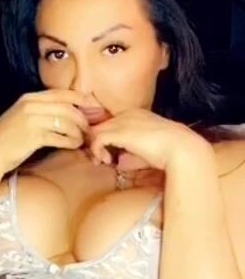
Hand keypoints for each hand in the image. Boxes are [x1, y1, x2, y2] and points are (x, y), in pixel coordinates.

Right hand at [0, 89, 89, 175]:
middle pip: (67, 108)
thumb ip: (39, 110)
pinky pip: (61, 137)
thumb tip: (65, 112)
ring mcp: (33, 120)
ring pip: (66, 122)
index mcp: (29, 98)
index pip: (61, 93)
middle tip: (88, 128)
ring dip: (78, 132)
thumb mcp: (21, 116)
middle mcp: (31, 106)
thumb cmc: (6, 139)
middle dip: (82, 118)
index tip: (90, 105)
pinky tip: (74, 145)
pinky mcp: (35, 137)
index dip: (79, 99)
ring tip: (82, 139)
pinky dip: (71, 141)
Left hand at [88, 109, 209, 172]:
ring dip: (96, 148)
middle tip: (103, 160)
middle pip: (102, 125)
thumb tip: (120, 164)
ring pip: (96, 131)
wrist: (182, 149)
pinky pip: (97, 139)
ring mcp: (123, 121)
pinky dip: (97, 151)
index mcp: (138, 114)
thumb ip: (132, 154)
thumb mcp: (149, 150)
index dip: (107, 139)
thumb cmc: (171, 152)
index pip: (112, 123)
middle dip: (98, 143)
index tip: (110, 155)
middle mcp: (128, 114)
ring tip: (104, 161)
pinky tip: (107, 161)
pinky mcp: (120, 132)